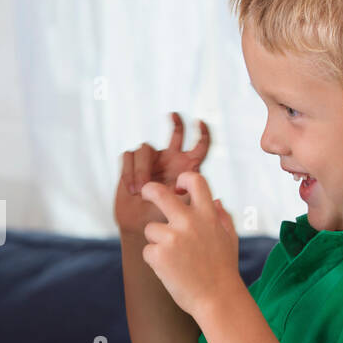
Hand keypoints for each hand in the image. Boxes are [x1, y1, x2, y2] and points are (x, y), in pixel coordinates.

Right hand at [114, 112, 210, 236]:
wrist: (141, 226)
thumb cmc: (164, 220)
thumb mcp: (182, 211)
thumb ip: (194, 200)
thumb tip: (213, 198)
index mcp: (187, 167)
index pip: (200, 146)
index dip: (203, 133)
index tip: (200, 122)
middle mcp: (171, 159)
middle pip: (176, 133)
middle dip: (177, 123)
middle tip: (174, 115)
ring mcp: (152, 160)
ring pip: (145, 148)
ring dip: (141, 169)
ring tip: (140, 191)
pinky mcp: (132, 164)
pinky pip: (128, 156)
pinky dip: (129, 172)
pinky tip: (131, 189)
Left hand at [139, 171, 240, 318]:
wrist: (217, 299)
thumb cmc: (224, 270)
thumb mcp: (229, 239)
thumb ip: (221, 217)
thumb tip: (215, 200)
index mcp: (207, 215)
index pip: (195, 180)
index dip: (184, 178)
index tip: (178, 186)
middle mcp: (189, 222)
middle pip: (158, 193)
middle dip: (148, 190)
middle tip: (145, 192)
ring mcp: (172, 238)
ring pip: (150, 229)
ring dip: (157, 241)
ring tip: (175, 259)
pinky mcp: (158, 255)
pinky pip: (148, 250)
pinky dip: (155, 260)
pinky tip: (170, 270)